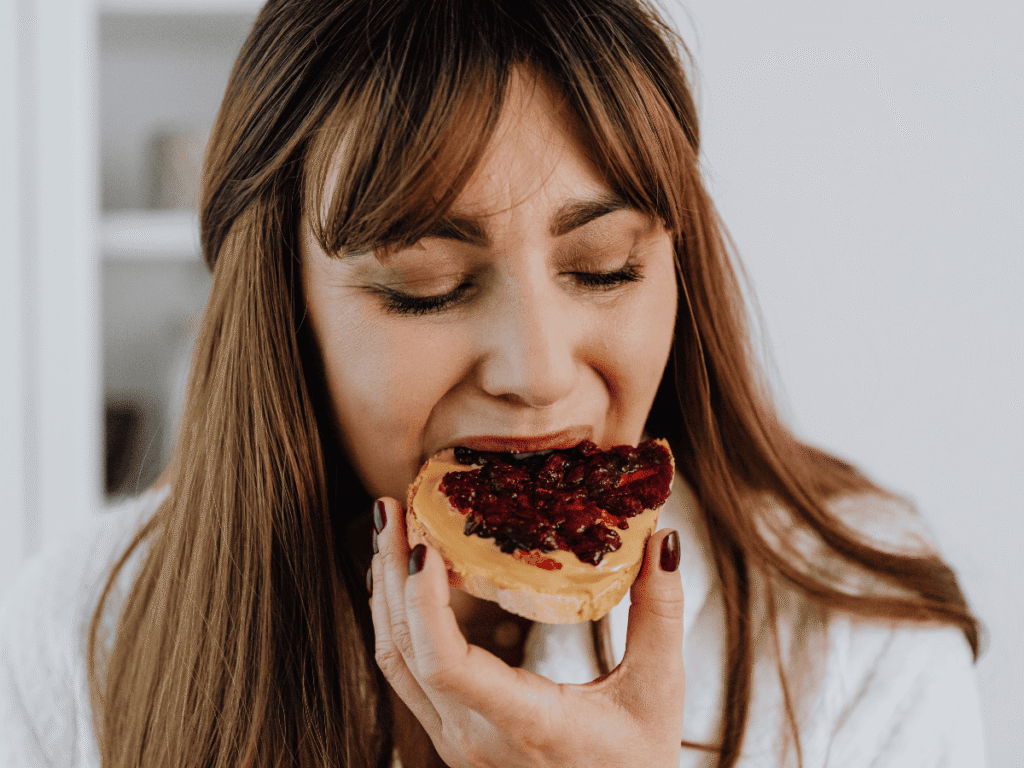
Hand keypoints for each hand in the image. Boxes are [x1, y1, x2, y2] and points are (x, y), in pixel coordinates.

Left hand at [368, 496, 685, 767]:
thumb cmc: (633, 767)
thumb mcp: (657, 692)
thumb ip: (660, 614)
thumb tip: (663, 541)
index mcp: (522, 722)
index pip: (445, 663)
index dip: (423, 601)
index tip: (424, 546)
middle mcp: (471, 734)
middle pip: (404, 649)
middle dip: (390, 573)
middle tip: (391, 509)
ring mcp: (453, 738)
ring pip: (394, 661)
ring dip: (385, 592)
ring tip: (388, 531)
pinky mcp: (452, 733)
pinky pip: (405, 672)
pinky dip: (398, 619)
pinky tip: (403, 581)